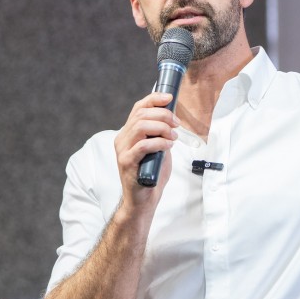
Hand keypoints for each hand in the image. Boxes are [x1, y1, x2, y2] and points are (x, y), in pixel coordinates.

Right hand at [113, 92, 179, 212]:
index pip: (138, 108)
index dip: (154, 99)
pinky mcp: (126, 162)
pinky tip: (168, 145)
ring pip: (141, 126)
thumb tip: (173, 117)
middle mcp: (122, 139)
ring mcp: (123, 150)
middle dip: (163, 115)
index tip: (170, 98)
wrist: (143, 200)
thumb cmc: (152, 174)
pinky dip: (159, 142)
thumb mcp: (159, 148)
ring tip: (173, 136)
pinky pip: (143, 145)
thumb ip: (161, 133)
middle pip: (141, 114)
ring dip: (162, 128)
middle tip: (177, 124)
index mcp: (128, 133)